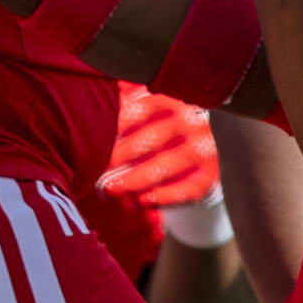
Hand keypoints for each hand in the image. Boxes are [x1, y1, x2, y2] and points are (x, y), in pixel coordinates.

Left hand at [100, 89, 221, 209]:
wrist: (204, 150)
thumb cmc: (164, 129)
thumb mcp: (151, 112)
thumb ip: (128, 110)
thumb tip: (93, 118)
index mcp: (173, 101)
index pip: (139, 111)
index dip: (114, 127)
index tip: (93, 141)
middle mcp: (191, 122)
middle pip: (150, 139)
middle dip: (119, 156)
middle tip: (97, 169)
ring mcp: (203, 149)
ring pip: (164, 166)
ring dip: (133, 180)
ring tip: (111, 189)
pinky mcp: (209, 176)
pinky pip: (183, 191)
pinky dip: (160, 197)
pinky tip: (140, 201)